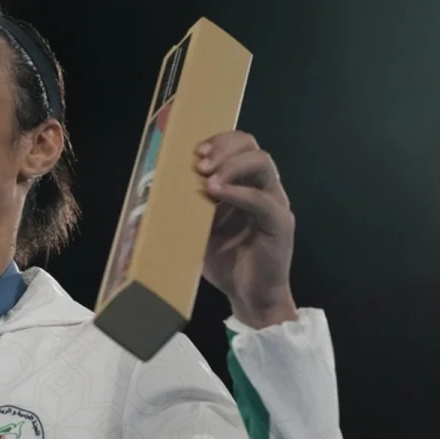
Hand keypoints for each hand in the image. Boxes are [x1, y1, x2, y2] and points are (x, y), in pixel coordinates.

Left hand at [196, 131, 297, 327]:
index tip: (195, 152)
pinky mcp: (279, 223)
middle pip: (252, 147)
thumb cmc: (225, 261)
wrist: (248, 296)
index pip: (240, 146)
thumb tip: (160, 189)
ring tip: (207, 180)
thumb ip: (191, 205)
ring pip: (262, 164)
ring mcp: (274, 204)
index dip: (219, 142)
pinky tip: (216, 194)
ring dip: (231, 166)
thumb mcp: (200, 227)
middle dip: (224, 149)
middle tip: (200, 165)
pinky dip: (238, 193)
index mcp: (246, 186)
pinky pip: (262, 200)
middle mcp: (264, 189)